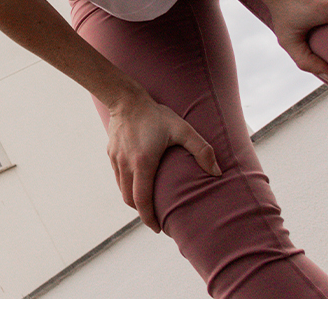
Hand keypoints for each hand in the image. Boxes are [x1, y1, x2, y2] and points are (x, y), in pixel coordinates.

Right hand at [95, 89, 222, 230]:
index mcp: (143, 163)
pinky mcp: (111, 155)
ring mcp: (116, 161)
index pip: (142, 200)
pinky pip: (119, 177)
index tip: (157, 228)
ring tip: (148, 203)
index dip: (149, 217)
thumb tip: (216, 172)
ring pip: (122, 189)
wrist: (126, 100)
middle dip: (142, 212)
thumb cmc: (157, 115)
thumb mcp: (184, 129)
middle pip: (130, 199)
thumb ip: (202, 150)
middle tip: (155, 219)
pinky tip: (138, 182)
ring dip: (134, 200)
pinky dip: (128, 186)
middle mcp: (126, 166)